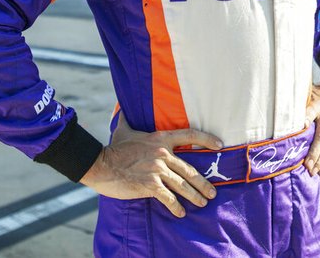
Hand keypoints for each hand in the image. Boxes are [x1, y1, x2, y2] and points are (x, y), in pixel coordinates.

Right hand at [80, 113, 223, 217]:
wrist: (100, 164)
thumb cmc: (113, 148)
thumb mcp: (123, 130)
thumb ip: (127, 119)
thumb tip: (121, 107)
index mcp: (161, 138)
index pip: (190, 135)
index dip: (206, 139)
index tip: (219, 145)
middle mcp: (163, 153)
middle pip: (190, 169)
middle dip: (203, 183)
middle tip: (212, 193)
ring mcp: (157, 170)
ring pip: (182, 184)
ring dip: (194, 196)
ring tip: (203, 203)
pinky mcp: (150, 185)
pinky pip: (168, 197)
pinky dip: (176, 206)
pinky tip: (181, 213)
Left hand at [303, 75, 319, 175]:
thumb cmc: (319, 95)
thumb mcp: (309, 93)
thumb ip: (299, 103)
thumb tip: (281, 113)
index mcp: (319, 104)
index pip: (311, 112)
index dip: (306, 119)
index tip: (301, 127)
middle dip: (314, 153)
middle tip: (306, 166)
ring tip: (313, 172)